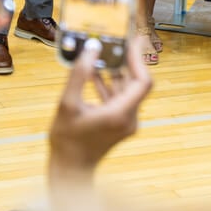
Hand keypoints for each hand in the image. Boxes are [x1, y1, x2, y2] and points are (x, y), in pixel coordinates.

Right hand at [48, 37, 152, 187]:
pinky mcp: (121, 124)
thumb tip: (91, 49)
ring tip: (103, 54)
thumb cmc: (66, 140)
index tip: (131, 41)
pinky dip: (110, 86)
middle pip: (137, 83)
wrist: (70, 169)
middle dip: (127, 62)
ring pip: (128, 91)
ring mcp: (127, 122)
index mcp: (121, 113)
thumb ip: (80, 75)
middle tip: (117, 43)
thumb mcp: (68, 104)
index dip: (139, 59)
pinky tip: (94, 73)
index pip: (143, 80)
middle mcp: (130, 118)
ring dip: (116, 73)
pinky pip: (120, 99)